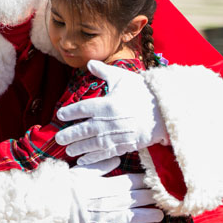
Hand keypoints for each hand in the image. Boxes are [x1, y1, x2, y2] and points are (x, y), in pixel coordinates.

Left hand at [54, 60, 168, 165]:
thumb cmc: (143, 93)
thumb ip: (104, 71)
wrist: (165, 111)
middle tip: (58, 138)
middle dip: (70, 135)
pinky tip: (84, 160)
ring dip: (79, 148)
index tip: (61, 115)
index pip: (82, 108)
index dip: (69, 112)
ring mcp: (117, 135)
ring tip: (68, 150)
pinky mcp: (125, 145)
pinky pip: (105, 153)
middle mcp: (109, 121)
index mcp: (107, 104)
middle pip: (84, 129)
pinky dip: (94, 158)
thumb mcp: (123, 79)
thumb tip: (89, 63)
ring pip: (92, 144)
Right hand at [65, 165, 163, 222]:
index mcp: (108, 184)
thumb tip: (117, 158)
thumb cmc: (67, 186)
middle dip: (153, 198)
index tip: (158, 180)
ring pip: (134, 215)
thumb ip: (102, 164)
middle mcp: (112, 200)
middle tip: (167, 198)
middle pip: (137, 198)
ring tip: (162, 216)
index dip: (146, 181)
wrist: (53, 206)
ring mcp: (109, 215)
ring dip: (149, 216)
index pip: (133, 181)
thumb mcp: (84, 169)